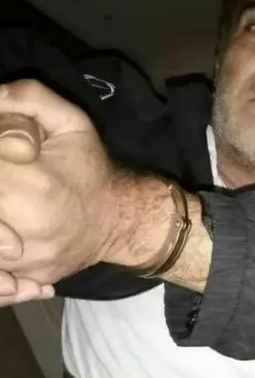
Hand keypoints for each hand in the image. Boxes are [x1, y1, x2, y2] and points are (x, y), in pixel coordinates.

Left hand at [0, 79, 118, 284]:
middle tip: (11, 179)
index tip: (13, 156)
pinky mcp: (28, 279)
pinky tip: (13, 234)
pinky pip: (2, 273)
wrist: (120, 217)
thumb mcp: (73, 122)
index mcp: (34, 186)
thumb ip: (30, 99)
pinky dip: (4, 253)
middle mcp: (25, 232)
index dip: (0, 154)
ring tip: (14, 200)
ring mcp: (26, 263)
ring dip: (0, 217)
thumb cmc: (91, 168)